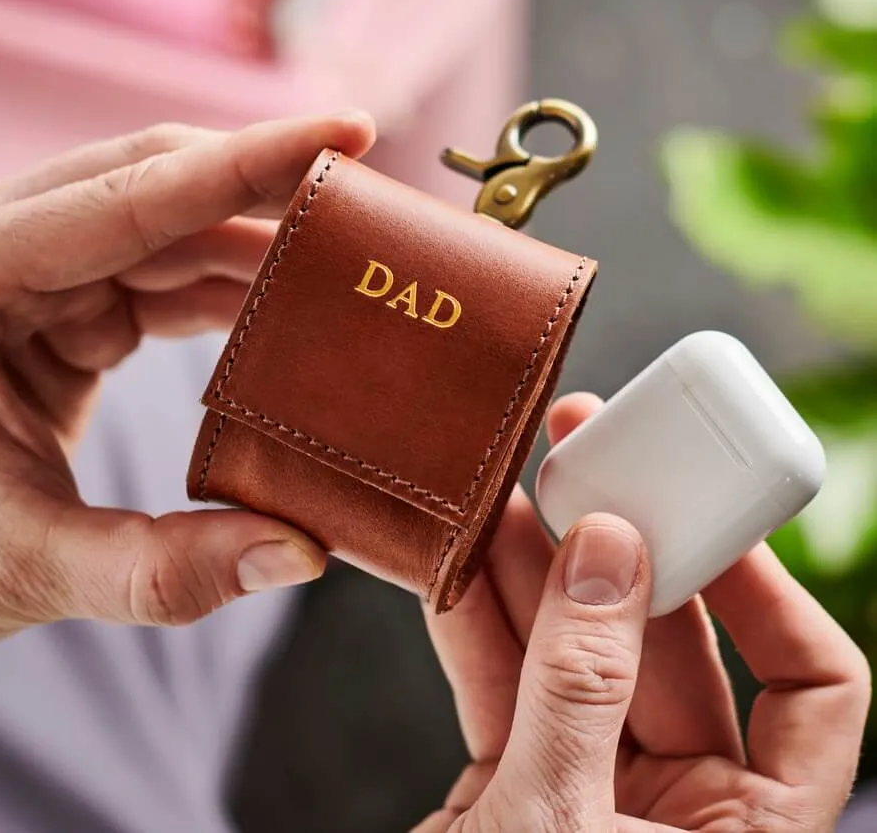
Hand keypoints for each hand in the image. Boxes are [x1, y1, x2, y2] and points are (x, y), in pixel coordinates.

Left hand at [0, 112, 374, 643]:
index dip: (249, 161)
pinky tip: (295, 310)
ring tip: (351, 264)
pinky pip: (169, 281)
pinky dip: (237, 294)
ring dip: (263, 248)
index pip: (131, 196)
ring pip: (174, 232)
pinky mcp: (72, 313)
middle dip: (269, 189)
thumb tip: (304, 552)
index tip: (349, 130)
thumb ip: (162, 570)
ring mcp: (41, 281)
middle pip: (160, 188)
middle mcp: (6, 254)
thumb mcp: (24, 564)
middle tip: (370, 198)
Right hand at [417, 393, 870, 831]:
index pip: (810, 691)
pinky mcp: (513, 781)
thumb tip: (610, 555)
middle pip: (666, 646)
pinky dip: (475, 623)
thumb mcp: (557, 826)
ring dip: (530, 572)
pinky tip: (456, 565)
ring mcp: (589, 788)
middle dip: (617, 552)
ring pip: (571, 650)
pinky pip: (502, 680)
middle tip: (585, 468)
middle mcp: (677, 809)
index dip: (770, 593)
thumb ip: (581, 686)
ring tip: (503, 495)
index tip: (706, 515)